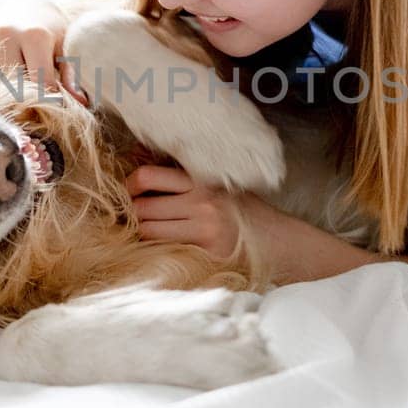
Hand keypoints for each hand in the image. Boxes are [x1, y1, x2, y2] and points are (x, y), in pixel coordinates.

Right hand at [0, 4, 87, 105]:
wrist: (25, 8)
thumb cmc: (51, 33)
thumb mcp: (66, 50)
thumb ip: (72, 76)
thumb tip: (81, 103)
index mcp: (34, 35)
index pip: (40, 83)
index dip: (48, 99)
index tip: (52, 105)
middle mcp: (4, 32)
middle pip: (13, 86)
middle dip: (24, 98)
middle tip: (32, 101)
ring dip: (1, 91)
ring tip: (14, 86)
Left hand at [126, 163, 247, 257]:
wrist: (277, 240)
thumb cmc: (242, 211)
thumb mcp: (216, 183)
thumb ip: (180, 174)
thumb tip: (135, 153)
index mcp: (201, 180)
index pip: (147, 176)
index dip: (130, 186)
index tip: (131, 193)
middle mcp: (202, 202)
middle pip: (142, 208)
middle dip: (134, 215)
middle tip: (137, 218)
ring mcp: (205, 230)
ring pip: (148, 232)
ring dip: (144, 234)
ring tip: (153, 233)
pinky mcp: (207, 254)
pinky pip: (165, 251)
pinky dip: (159, 251)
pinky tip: (167, 249)